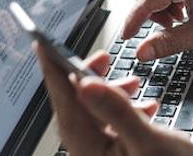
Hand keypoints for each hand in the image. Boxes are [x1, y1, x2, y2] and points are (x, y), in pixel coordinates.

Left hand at [35, 45, 192, 155]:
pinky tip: (145, 105)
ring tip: (131, 81)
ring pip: (96, 116)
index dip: (53, 73)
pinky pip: (112, 126)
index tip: (43, 47)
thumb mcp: (148, 140)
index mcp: (90, 150)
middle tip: (101, 57)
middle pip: (78, 108)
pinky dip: (126, 109)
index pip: (65, 104)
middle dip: (88, 78)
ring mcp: (104, 155)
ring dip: (112, 94)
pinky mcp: (119, 155)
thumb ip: (116, 111)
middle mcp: (91, 153)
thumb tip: (86, 85)